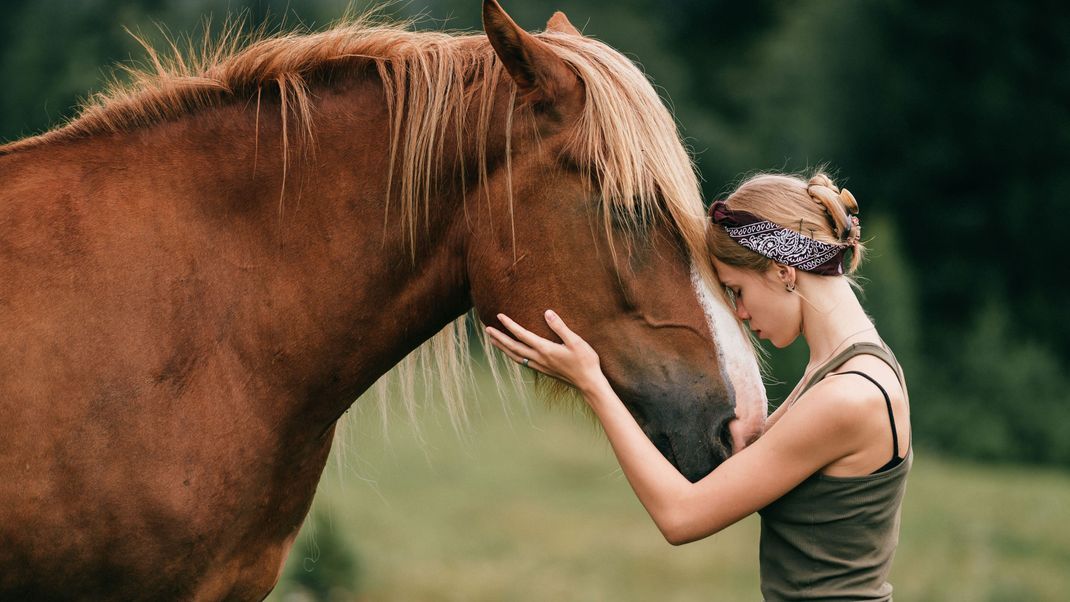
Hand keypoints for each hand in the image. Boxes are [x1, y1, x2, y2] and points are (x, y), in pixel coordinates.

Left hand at [485, 310, 604, 392]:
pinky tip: (512, 353)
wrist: (589, 383)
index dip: (509, 325)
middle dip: (499, 338)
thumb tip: (547, 312)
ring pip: (515, 356)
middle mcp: (539, 358)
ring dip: (503, 348)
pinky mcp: (543, 371)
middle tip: (487, 329)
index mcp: (545, 349)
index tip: (499, 316)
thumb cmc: (585, 361)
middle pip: (513, 347)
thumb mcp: (576, 341)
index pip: (522, 335)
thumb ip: (560, 327)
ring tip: (493, 341)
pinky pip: (522, 362)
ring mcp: (540, 366)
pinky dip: (513, 356)